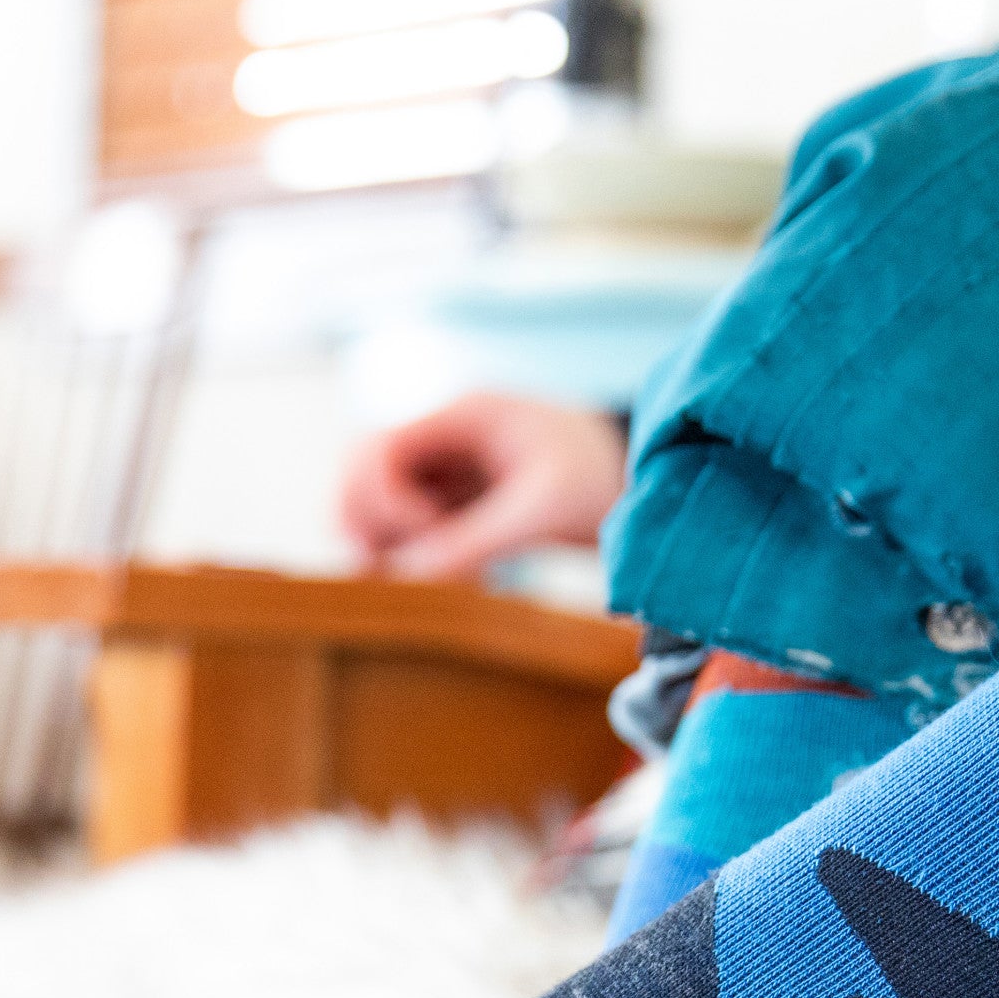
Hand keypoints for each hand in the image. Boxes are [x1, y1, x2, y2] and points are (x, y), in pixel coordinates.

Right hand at [340, 392, 626, 578]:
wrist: (641, 481)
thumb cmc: (600, 479)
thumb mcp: (542, 507)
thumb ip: (476, 539)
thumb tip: (411, 578)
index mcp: (462, 415)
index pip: (375, 449)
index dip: (382, 500)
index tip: (425, 537)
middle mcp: (441, 437)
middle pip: (357, 475)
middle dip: (364, 524)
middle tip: (394, 573)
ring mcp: (442, 470)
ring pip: (371, 505)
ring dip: (380, 547)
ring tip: (422, 583)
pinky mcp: (450, 503)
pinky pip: (401, 530)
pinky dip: (405, 559)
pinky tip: (444, 581)